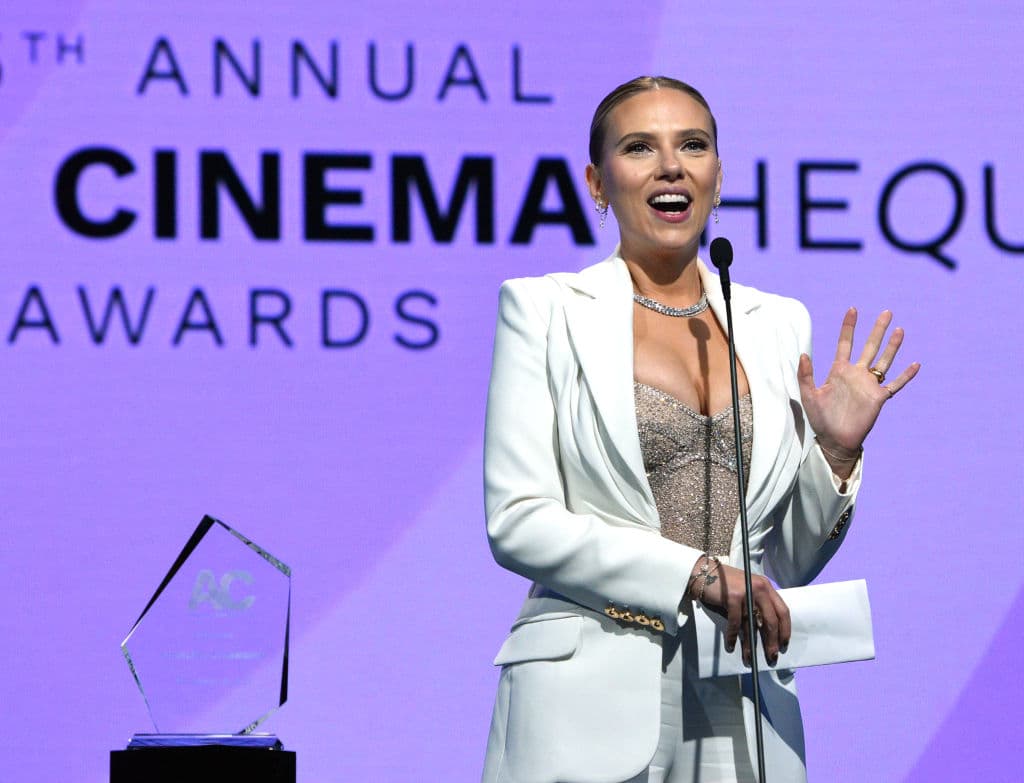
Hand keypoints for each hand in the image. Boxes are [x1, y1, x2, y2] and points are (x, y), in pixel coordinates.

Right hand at [691, 560, 789, 665]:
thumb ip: (757, 605)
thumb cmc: (724, 585)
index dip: (784, 630)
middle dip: (771, 642)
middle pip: (771, 620)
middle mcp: (759, 588)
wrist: (703, 572)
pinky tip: (730, 646)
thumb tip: (765, 633)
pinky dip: (732, 636)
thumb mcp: (747, 591)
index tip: (783, 645)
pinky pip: (735, 622)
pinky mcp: (733, 597)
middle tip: (771, 657)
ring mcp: (746, 592)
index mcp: (766, 587)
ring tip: (749, 659)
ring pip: (752, 625)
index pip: (782, 611)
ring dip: (750, 644)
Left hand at [798, 308, 919, 461]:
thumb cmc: (820, 418)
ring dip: (892, 346)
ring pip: (884, 361)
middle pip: (869, 346)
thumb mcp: (808, 395)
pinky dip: (905, 375)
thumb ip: (805, 375)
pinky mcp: (878, 398)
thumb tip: (803, 354)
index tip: (853, 309)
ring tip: (900, 330)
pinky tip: (915, 364)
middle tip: (886, 312)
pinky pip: (895, 385)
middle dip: (877, 330)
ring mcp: (869, 385)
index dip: (848, 327)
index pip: (845, 344)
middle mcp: (856, 375)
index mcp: (839, 371)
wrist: (834, 439)